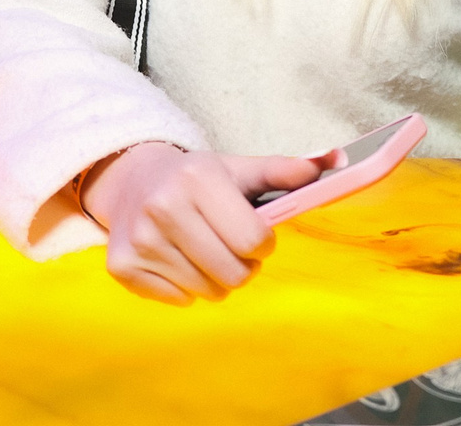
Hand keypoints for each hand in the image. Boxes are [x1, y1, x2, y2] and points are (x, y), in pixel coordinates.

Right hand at [78, 142, 328, 303]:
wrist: (132, 180)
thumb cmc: (198, 178)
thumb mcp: (240, 168)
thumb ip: (288, 170)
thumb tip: (336, 160)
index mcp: (200, 179)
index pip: (254, 240)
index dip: (264, 244)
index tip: (256, 234)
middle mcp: (165, 208)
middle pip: (232, 273)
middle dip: (243, 266)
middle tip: (233, 248)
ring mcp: (141, 240)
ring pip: (206, 291)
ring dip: (216, 279)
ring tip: (206, 251)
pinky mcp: (123, 267)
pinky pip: (178, 300)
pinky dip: (187, 288)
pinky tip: (180, 260)